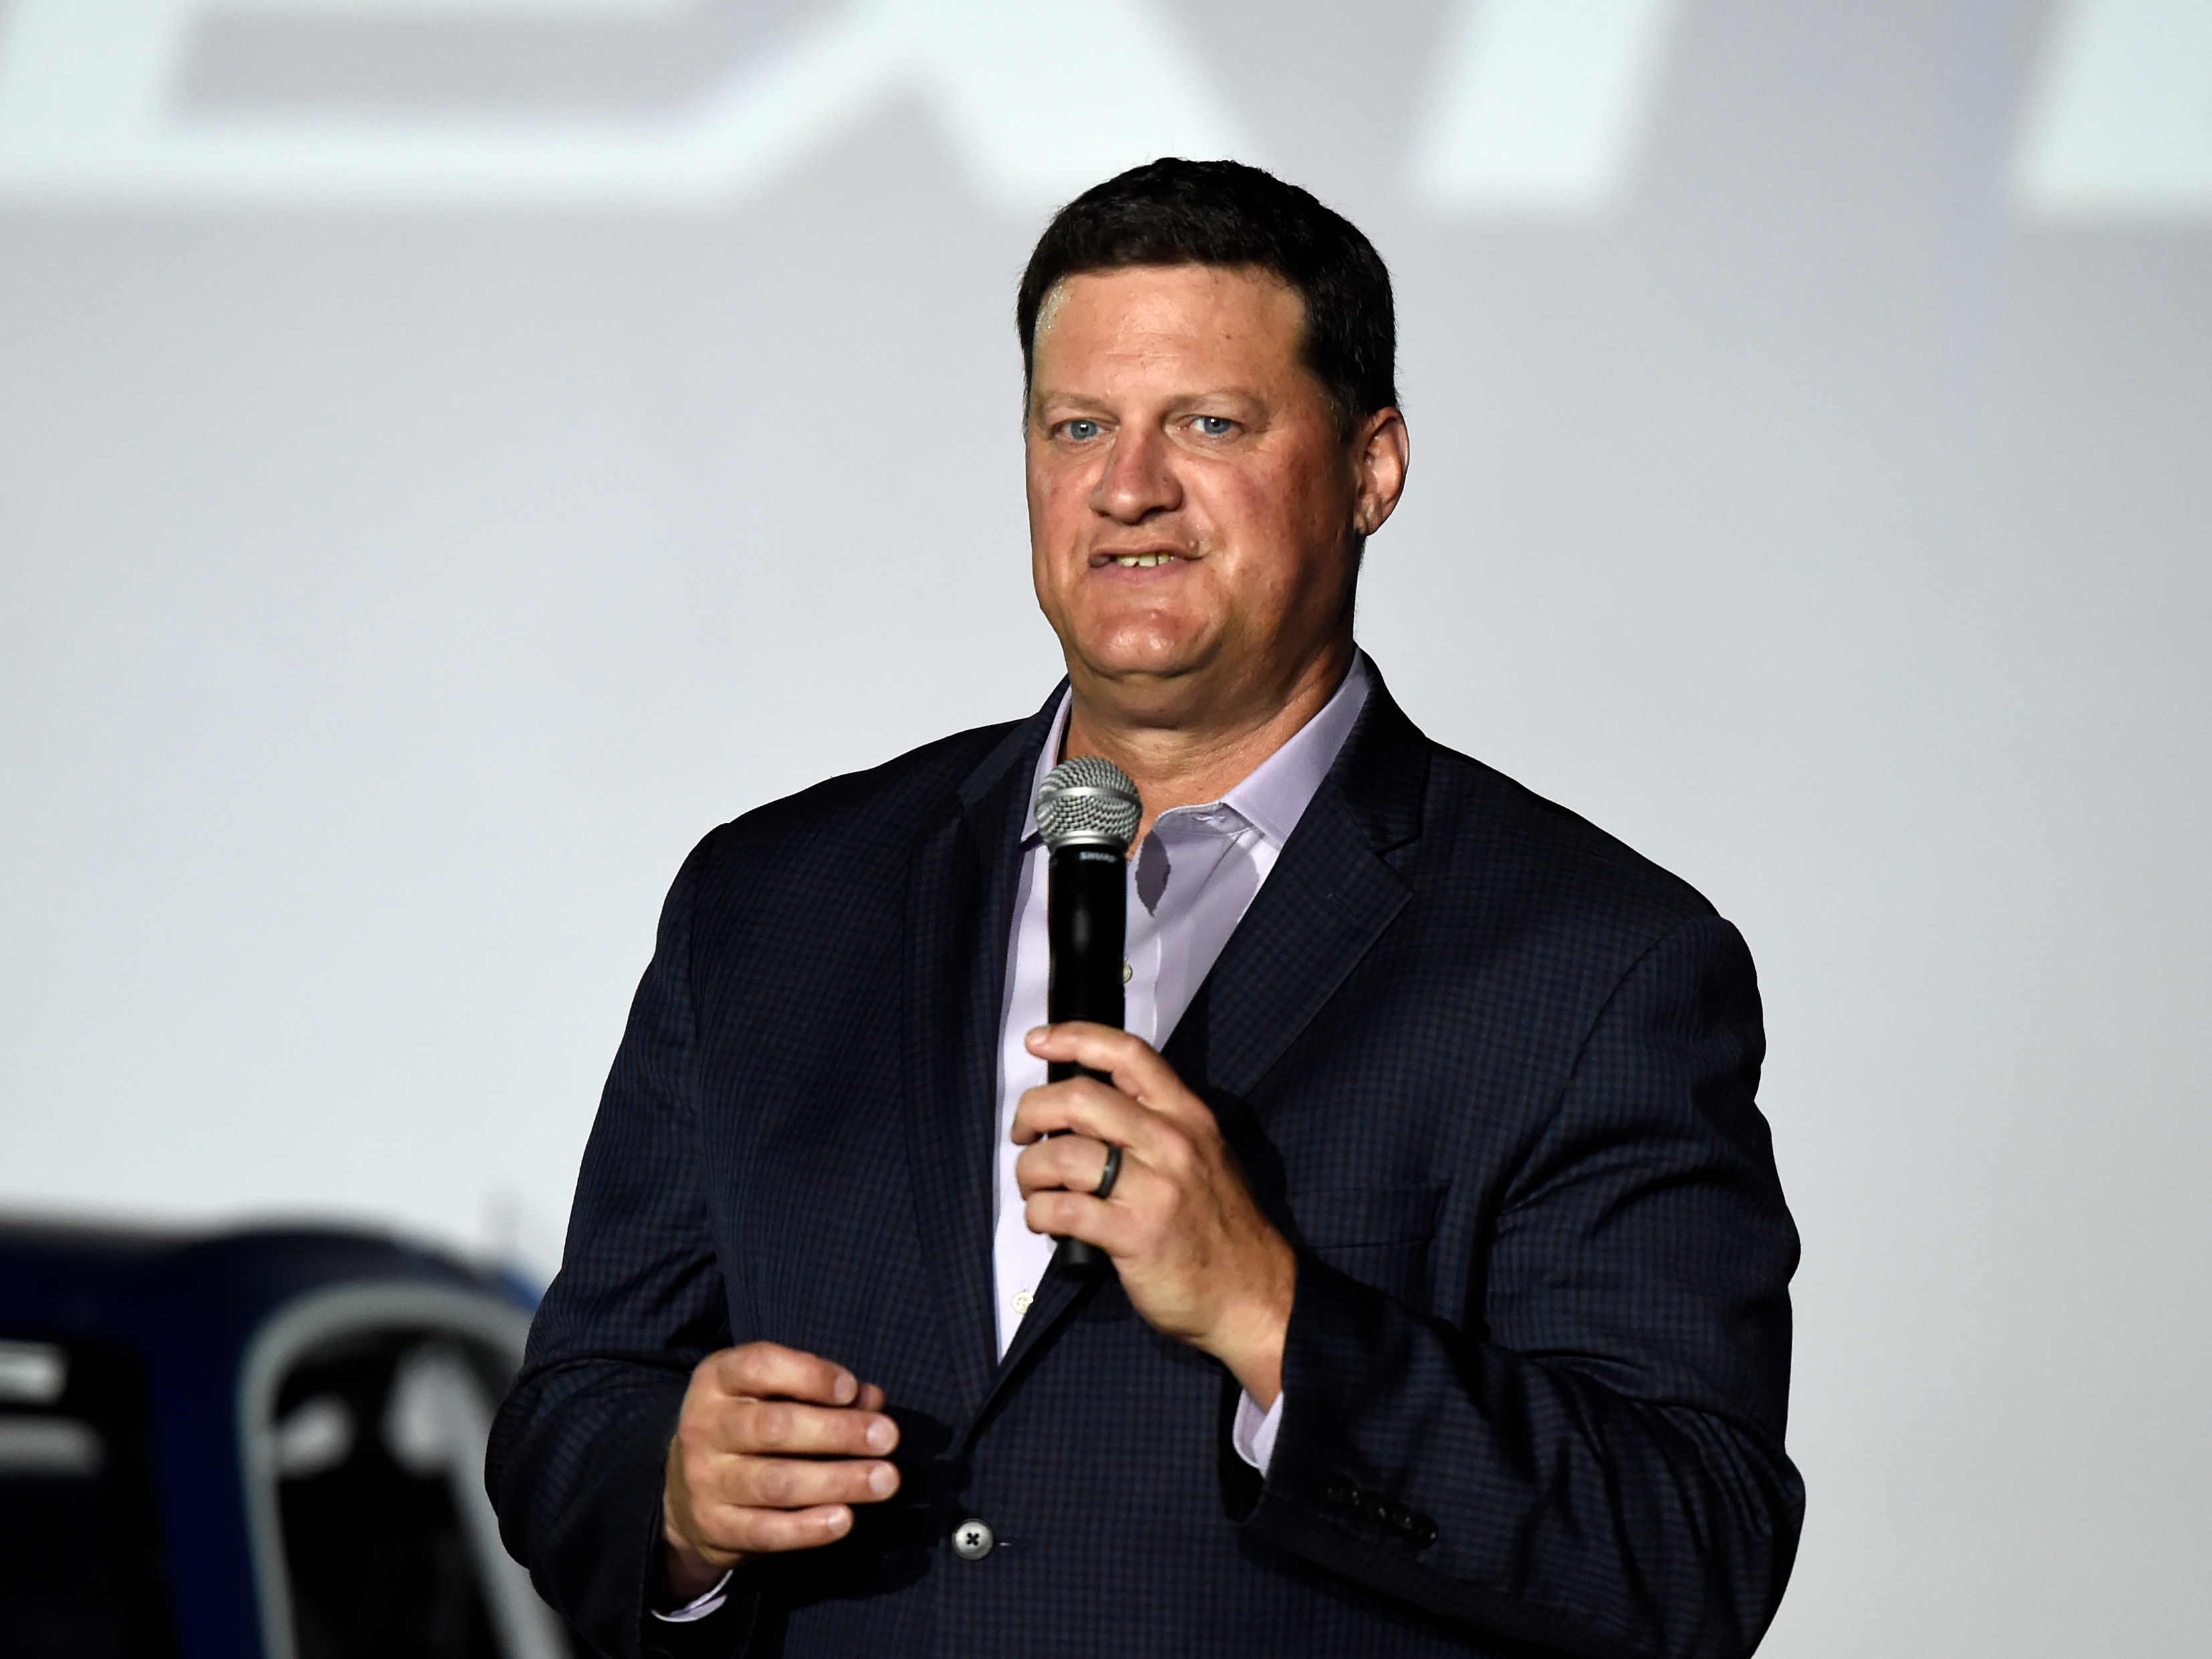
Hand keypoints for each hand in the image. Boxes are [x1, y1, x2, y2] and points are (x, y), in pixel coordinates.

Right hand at [660, 1342, 901, 1603]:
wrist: (687, 1491)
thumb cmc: (750, 1428)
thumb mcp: (774, 1395)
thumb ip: (823, 1392)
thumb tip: (873, 1401)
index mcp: (716, 1380)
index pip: (759, 1366)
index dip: (810, 1375)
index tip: (852, 1390)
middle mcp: (704, 1426)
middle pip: (775, 1427)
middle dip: (839, 1432)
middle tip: (889, 1438)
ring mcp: (705, 1480)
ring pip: (776, 1482)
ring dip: (837, 1481)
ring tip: (884, 1481)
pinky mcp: (715, 1527)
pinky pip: (767, 1530)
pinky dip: (809, 1528)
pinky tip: (846, 1519)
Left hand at [1012, 1022, 1294, 1405]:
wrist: (1253, 1293)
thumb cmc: (1220, 1228)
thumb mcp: (1204, 1155)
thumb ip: (1157, 1125)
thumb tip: (1086, 1106)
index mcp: (1187, 1116)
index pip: (1127, 1054)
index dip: (1074, 1037)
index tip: (1039, 1042)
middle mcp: (1171, 1143)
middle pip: (1080, 1098)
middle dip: (1033, 1111)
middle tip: (1024, 1132)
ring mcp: (1154, 1188)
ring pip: (1063, 1153)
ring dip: (1029, 1170)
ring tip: (1033, 1186)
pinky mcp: (1135, 1234)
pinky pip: (1063, 1208)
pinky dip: (1039, 1212)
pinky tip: (1045, 1219)